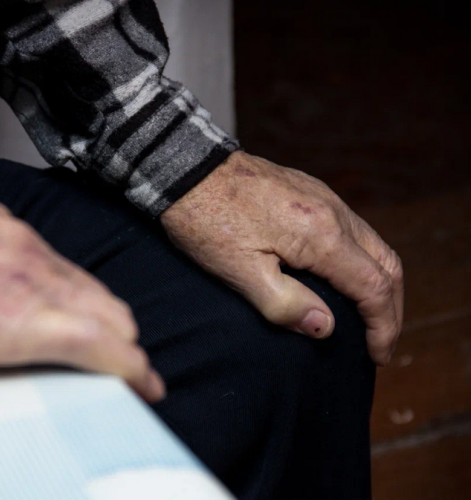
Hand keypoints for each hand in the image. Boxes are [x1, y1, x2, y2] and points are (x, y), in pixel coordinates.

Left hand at [0, 183, 164, 401]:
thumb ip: (13, 346)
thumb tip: (44, 351)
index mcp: (22, 315)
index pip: (105, 342)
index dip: (135, 368)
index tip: (149, 384)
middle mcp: (31, 269)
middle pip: (106, 305)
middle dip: (121, 338)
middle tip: (120, 359)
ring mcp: (15, 235)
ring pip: (79, 275)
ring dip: (93, 305)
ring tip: (88, 324)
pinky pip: (46, 249)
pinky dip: (58, 276)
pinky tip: (42, 283)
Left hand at [161, 152, 402, 364]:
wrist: (185, 167)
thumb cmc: (206, 221)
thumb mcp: (238, 271)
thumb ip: (284, 303)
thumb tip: (326, 328)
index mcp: (321, 235)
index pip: (374, 287)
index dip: (382, 326)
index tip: (377, 356)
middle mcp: (333, 211)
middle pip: (386, 264)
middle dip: (390, 308)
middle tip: (380, 341)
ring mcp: (323, 197)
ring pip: (373, 244)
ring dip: (378, 283)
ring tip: (366, 316)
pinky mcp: (309, 191)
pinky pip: (353, 229)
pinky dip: (360, 260)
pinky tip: (341, 276)